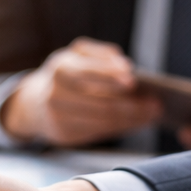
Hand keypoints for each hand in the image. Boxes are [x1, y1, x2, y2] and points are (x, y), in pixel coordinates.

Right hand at [1, 38, 161, 147]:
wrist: (34, 103)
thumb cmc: (64, 74)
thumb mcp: (76, 54)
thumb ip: (100, 54)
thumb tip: (124, 64)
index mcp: (60, 68)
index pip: (90, 75)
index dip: (112, 78)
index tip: (134, 81)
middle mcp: (55, 95)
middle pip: (101, 104)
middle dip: (132, 106)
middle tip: (156, 104)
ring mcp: (58, 119)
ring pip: (103, 122)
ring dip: (132, 120)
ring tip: (152, 114)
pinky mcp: (65, 136)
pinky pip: (99, 133)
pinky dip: (121, 128)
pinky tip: (136, 122)